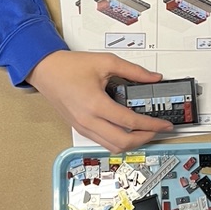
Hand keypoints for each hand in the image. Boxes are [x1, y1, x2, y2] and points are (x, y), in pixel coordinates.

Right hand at [26, 51, 173, 151]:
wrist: (45, 71)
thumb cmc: (69, 67)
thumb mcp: (105, 62)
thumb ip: (133, 71)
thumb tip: (153, 77)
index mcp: (95, 104)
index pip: (131, 122)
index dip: (152, 125)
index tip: (165, 124)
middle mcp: (89, 120)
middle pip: (123, 142)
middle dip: (145, 139)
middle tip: (158, 130)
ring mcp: (83, 127)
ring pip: (112, 147)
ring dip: (132, 143)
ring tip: (145, 132)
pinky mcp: (80, 128)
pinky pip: (103, 142)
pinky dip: (118, 141)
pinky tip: (127, 132)